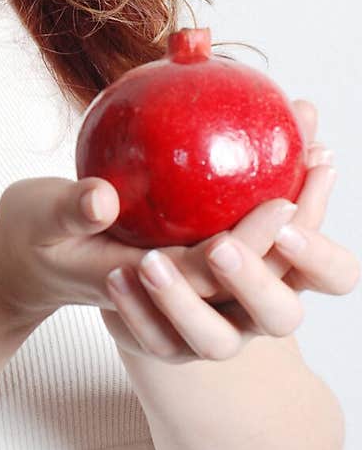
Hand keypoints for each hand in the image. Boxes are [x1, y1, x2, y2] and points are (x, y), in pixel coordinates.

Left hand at [98, 99, 359, 362]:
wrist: (125, 255)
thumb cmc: (190, 204)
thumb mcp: (217, 171)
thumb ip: (260, 143)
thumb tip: (300, 104)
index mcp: (286, 268)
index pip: (333, 273)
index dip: (320, 250)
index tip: (285, 206)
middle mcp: (257, 309)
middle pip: (281, 316)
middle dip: (256, 281)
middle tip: (220, 245)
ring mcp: (216, 334)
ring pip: (214, 340)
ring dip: (184, 303)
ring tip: (150, 263)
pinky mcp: (168, 346)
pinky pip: (156, 340)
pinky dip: (138, 311)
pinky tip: (116, 275)